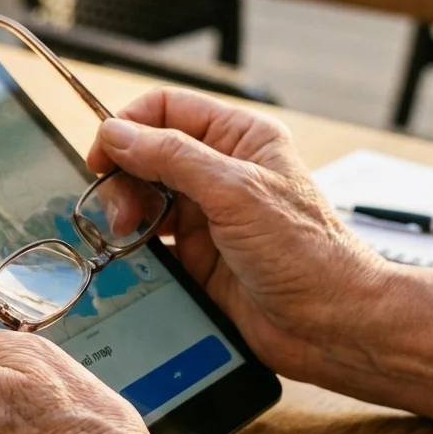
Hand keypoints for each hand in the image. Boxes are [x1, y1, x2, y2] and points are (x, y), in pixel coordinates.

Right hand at [86, 87, 390, 377]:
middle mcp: (223, 171)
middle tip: (115, 205)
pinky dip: (134, 244)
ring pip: (145, 197)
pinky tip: (131, 253)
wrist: (329, 324)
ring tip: (125, 233)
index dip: (130, 126)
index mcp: (241, 138)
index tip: (103, 155)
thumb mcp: (235, 192)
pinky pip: (151, 240)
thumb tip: (118, 134)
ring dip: (126, 211)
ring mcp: (209, 215)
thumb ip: (173, 157)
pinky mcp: (198, 256)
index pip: (169, 109)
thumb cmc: (306, 254)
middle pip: (149, 154)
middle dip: (124, 175)